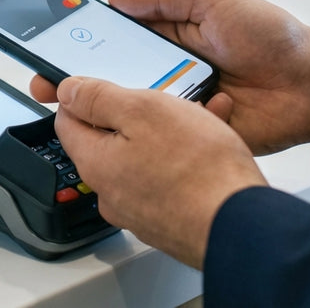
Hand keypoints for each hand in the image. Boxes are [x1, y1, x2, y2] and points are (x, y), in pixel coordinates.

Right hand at [30, 0, 309, 154]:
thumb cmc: (272, 35)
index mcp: (170, 36)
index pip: (116, 39)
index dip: (83, 44)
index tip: (52, 49)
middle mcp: (170, 69)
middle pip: (115, 77)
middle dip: (81, 82)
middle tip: (49, 86)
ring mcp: (181, 102)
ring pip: (133, 109)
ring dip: (113, 108)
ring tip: (82, 109)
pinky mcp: (195, 132)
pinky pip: (164, 135)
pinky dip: (153, 131)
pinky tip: (140, 127)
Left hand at [55, 76, 265, 268]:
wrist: (241, 223)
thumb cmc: (198, 169)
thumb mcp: (143, 110)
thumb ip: (99, 98)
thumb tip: (68, 92)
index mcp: (96, 163)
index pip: (68, 123)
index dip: (81, 97)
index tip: (97, 85)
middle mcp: (112, 192)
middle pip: (109, 140)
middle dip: (135, 114)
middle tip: (163, 99)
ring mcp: (141, 210)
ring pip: (144, 156)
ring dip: (167, 132)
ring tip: (200, 115)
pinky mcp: (169, 219)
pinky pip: (168, 177)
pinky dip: (184, 157)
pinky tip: (211, 143)